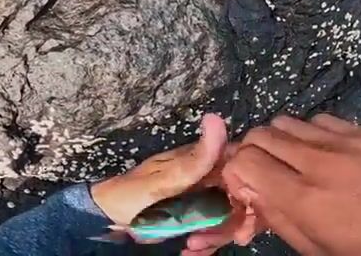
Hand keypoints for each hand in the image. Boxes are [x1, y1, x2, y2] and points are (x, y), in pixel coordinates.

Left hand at [90, 113, 260, 254]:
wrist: (110, 218)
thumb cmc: (133, 193)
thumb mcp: (166, 179)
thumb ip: (196, 158)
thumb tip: (215, 118)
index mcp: (206, 161)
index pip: (244, 170)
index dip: (250, 193)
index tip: (243, 216)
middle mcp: (210, 178)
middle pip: (240, 200)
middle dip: (229, 225)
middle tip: (203, 241)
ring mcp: (205, 199)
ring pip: (230, 220)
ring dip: (216, 238)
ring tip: (191, 247)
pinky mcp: (198, 218)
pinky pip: (216, 233)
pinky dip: (207, 246)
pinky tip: (190, 252)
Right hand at [220, 114, 360, 255]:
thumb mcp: (321, 250)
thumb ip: (281, 220)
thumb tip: (253, 197)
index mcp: (304, 199)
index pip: (242, 162)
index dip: (233, 172)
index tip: (239, 186)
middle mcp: (318, 162)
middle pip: (259, 135)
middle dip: (250, 153)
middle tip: (258, 175)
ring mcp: (343, 141)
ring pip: (286, 121)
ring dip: (277, 140)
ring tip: (288, 164)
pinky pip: (319, 119)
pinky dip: (309, 133)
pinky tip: (320, 154)